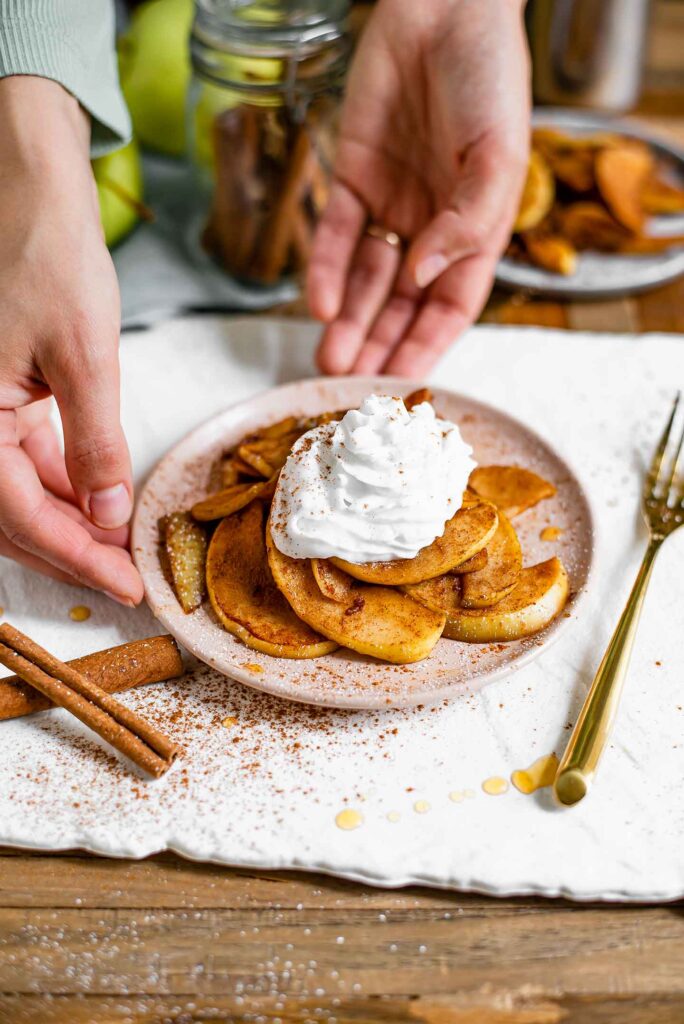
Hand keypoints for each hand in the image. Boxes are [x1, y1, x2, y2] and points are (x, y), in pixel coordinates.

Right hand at [0, 77, 142, 603]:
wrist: (28, 185)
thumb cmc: (45, 252)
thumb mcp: (83, 355)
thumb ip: (94, 441)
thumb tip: (108, 513)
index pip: (18, 513)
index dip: (76, 556)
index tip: (126, 584)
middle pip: (11, 514)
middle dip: (71, 549)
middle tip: (126, 576)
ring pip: (19, 490)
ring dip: (71, 521)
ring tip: (122, 544)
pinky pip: (25, 456)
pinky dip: (66, 481)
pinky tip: (103, 496)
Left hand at [309, 0, 529, 377]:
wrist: (443, 8)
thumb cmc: (488, 78)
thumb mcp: (497, 155)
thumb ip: (468, 221)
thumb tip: (426, 274)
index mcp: (475, 231)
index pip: (449, 307)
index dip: (425, 347)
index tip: (399, 384)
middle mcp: (431, 228)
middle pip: (400, 304)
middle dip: (376, 345)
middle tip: (349, 384)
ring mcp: (391, 206)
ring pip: (364, 280)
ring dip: (346, 321)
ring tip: (327, 357)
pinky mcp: (352, 180)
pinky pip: (334, 235)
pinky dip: (324, 269)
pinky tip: (317, 302)